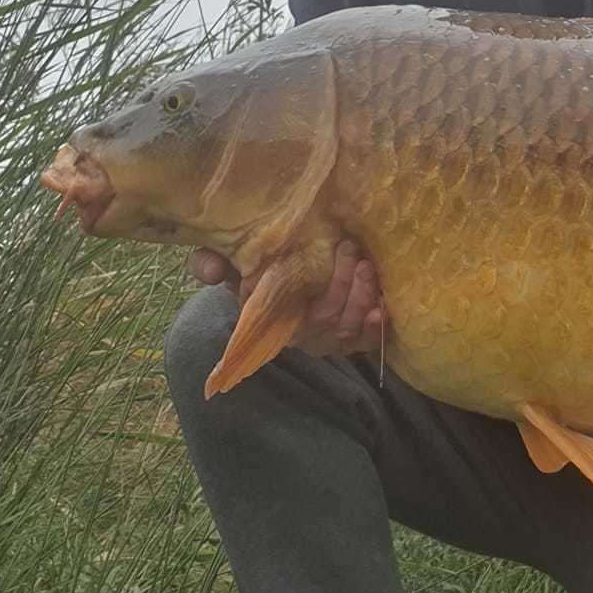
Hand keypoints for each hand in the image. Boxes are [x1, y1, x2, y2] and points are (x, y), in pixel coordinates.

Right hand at [186, 239, 384, 357]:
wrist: (278, 271)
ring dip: (360, 298)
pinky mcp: (348, 337)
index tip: (328, 256)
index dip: (311, 293)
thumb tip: (209, 269)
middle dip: (341, 285)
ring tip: (367, 267)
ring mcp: (325, 337)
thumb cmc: (257, 264)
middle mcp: (299, 333)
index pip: (291, 315)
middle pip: (325, 318)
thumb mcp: (232, 258)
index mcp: (270, 315)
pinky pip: (362, 342)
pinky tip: (382, 311)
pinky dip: (373, 329)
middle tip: (350, 250)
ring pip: (345, 328)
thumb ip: (212, 261)